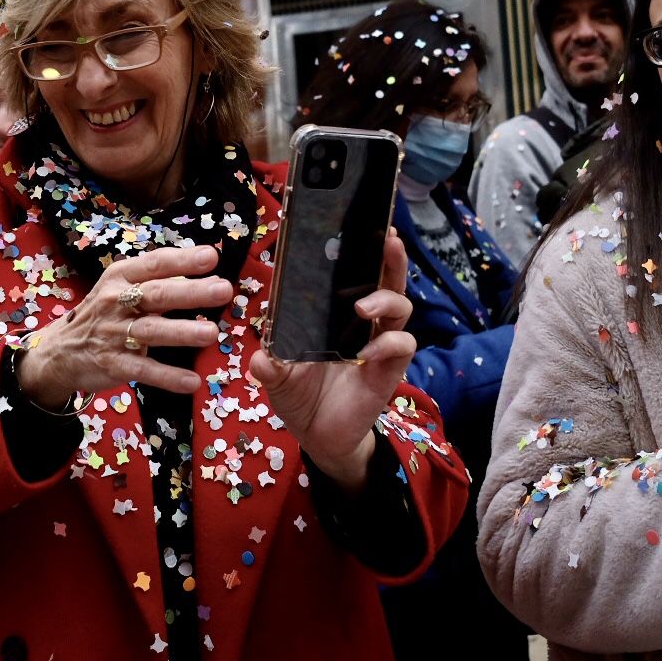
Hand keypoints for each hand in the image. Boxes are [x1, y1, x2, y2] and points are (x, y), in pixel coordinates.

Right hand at [16, 245, 232, 408]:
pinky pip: (143, 370)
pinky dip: (168, 377)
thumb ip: (157, 281)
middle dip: (191, 292)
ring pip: (151, 331)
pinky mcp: (112, 364)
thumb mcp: (120, 289)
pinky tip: (192, 382)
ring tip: (211, 334)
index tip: (211, 258)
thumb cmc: (103, 314)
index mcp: (120, 277)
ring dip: (181, 332)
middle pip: (157, 295)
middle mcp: (116, 301)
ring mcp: (113, 334)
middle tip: (223, 290)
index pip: (154, 264)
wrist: (60, 352)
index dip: (182, 260)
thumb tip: (206, 274)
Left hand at [249, 232, 415, 492]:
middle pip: (386, 279)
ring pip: (399, 306)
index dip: (359, 249)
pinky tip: (371, 351)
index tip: (357, 224)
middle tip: (388, 238)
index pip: (353, 273)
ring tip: (363, 307)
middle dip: (390, 257)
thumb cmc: (299, 395)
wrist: (317, 436)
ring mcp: (379, 343)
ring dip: (385, 299)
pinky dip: (390, 343)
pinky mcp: (390, 369)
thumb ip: (271, 366)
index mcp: (335, 314)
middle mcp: (363, 322)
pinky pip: (402, 345)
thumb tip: (260, 357)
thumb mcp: (277, 378)